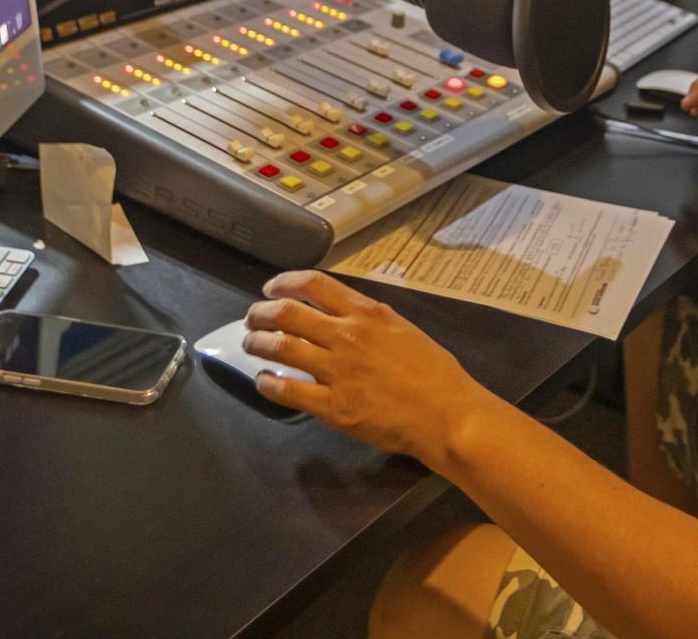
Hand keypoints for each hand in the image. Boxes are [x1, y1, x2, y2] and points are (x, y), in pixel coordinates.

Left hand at [242, 270, 494, 465]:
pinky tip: (264, 381)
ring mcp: (336, 371)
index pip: (313, 284)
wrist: (446, 414)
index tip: (271, 289)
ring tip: (251, 344)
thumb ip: (370, 320)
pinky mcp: (332, 406)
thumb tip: (342, 316)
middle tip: (252, 319)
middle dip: (261, 313)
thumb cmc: (434, 373)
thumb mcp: (403, 329)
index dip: (284, 283)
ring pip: (281, 347)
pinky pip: (288, 390)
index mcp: (367, 313)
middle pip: (287, 313)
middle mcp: (346, 336)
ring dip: (258, 343)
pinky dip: (268, 383)